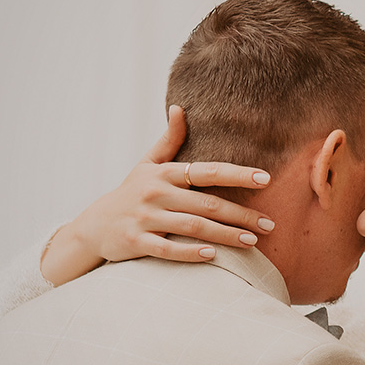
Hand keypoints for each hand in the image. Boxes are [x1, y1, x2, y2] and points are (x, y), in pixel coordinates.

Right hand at [39, 106, 274, 285]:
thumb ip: (169, 140)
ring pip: (192, 227)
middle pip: (207, 204)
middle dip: (242, 215)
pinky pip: (167, 249)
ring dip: (225, 235)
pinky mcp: (135, 242)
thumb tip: (180, 108)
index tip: (266, 178)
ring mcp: (145, 218)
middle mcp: (155, 194)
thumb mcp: (148, 165)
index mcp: (164, 174)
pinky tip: (214, 256)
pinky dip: (190, 252)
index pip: (208, 172)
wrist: (93, 225)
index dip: (238, 174)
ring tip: (253, 241)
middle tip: (270, 224)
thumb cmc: (131, 193)